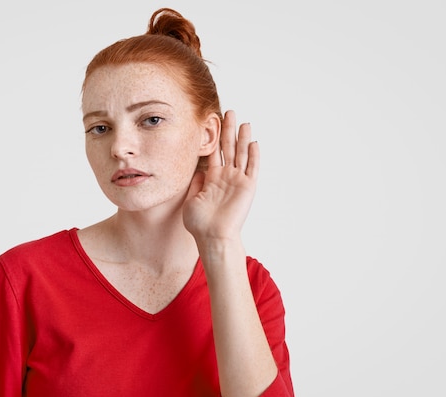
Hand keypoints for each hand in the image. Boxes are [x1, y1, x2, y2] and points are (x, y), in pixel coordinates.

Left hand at [183, 110, 259, 242]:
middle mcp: (226, 177)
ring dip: (243, 138)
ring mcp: (238, 181)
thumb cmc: (199, 223)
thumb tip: (196, 169)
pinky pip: (252, 168)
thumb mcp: (191, 199)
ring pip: (241, 154)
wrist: (212, 237)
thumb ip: (195, 182)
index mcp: (213, 179)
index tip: (214, 122)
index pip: (215, 153)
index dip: (215, 138)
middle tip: (229, 112)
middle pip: (228, 148)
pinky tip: (254, 142)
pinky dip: (254, 155)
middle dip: (229, 130)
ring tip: (244, 122)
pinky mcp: (248, 187)